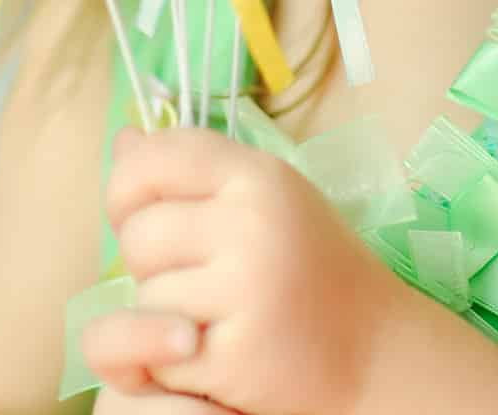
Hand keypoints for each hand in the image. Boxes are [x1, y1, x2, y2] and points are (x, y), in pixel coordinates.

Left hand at [83, 124, 412, 414]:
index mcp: (259, 175)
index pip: (157, 155)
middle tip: (198, 276)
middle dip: (150, 263)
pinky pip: (156, 351)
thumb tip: (123, 140)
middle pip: (139, 234)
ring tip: (215, 313)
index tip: (141, 210)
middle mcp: (251, 223)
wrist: (374, 351)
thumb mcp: (263, 198)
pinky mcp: (230, 354)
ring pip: (145, 295)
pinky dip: (173, 359)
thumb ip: (195, 169)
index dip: (128, 183)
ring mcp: (243, 289)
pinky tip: (216, 349)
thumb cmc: (311, 267)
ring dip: (163, 313)